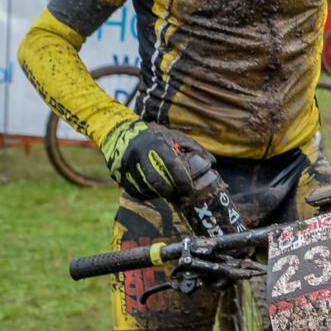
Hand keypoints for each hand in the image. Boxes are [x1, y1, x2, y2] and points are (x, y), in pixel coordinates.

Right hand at [101, 119, 217, 201]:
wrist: (121, 133)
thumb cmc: (155, 136)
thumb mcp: (175, 136)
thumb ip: (194, 148)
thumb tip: (212, 163)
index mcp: (156, 144)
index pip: (171, 165)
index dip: (181, 180)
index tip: (189, 189)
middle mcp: (140, 155)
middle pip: (156, 181)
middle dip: (170, 192)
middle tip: (179, 197)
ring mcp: (127, 165)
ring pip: (145, 188)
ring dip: (158, 194)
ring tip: (167, 194)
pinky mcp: (118, 174)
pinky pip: (134, 191)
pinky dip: (146, 195)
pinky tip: (153, 193)